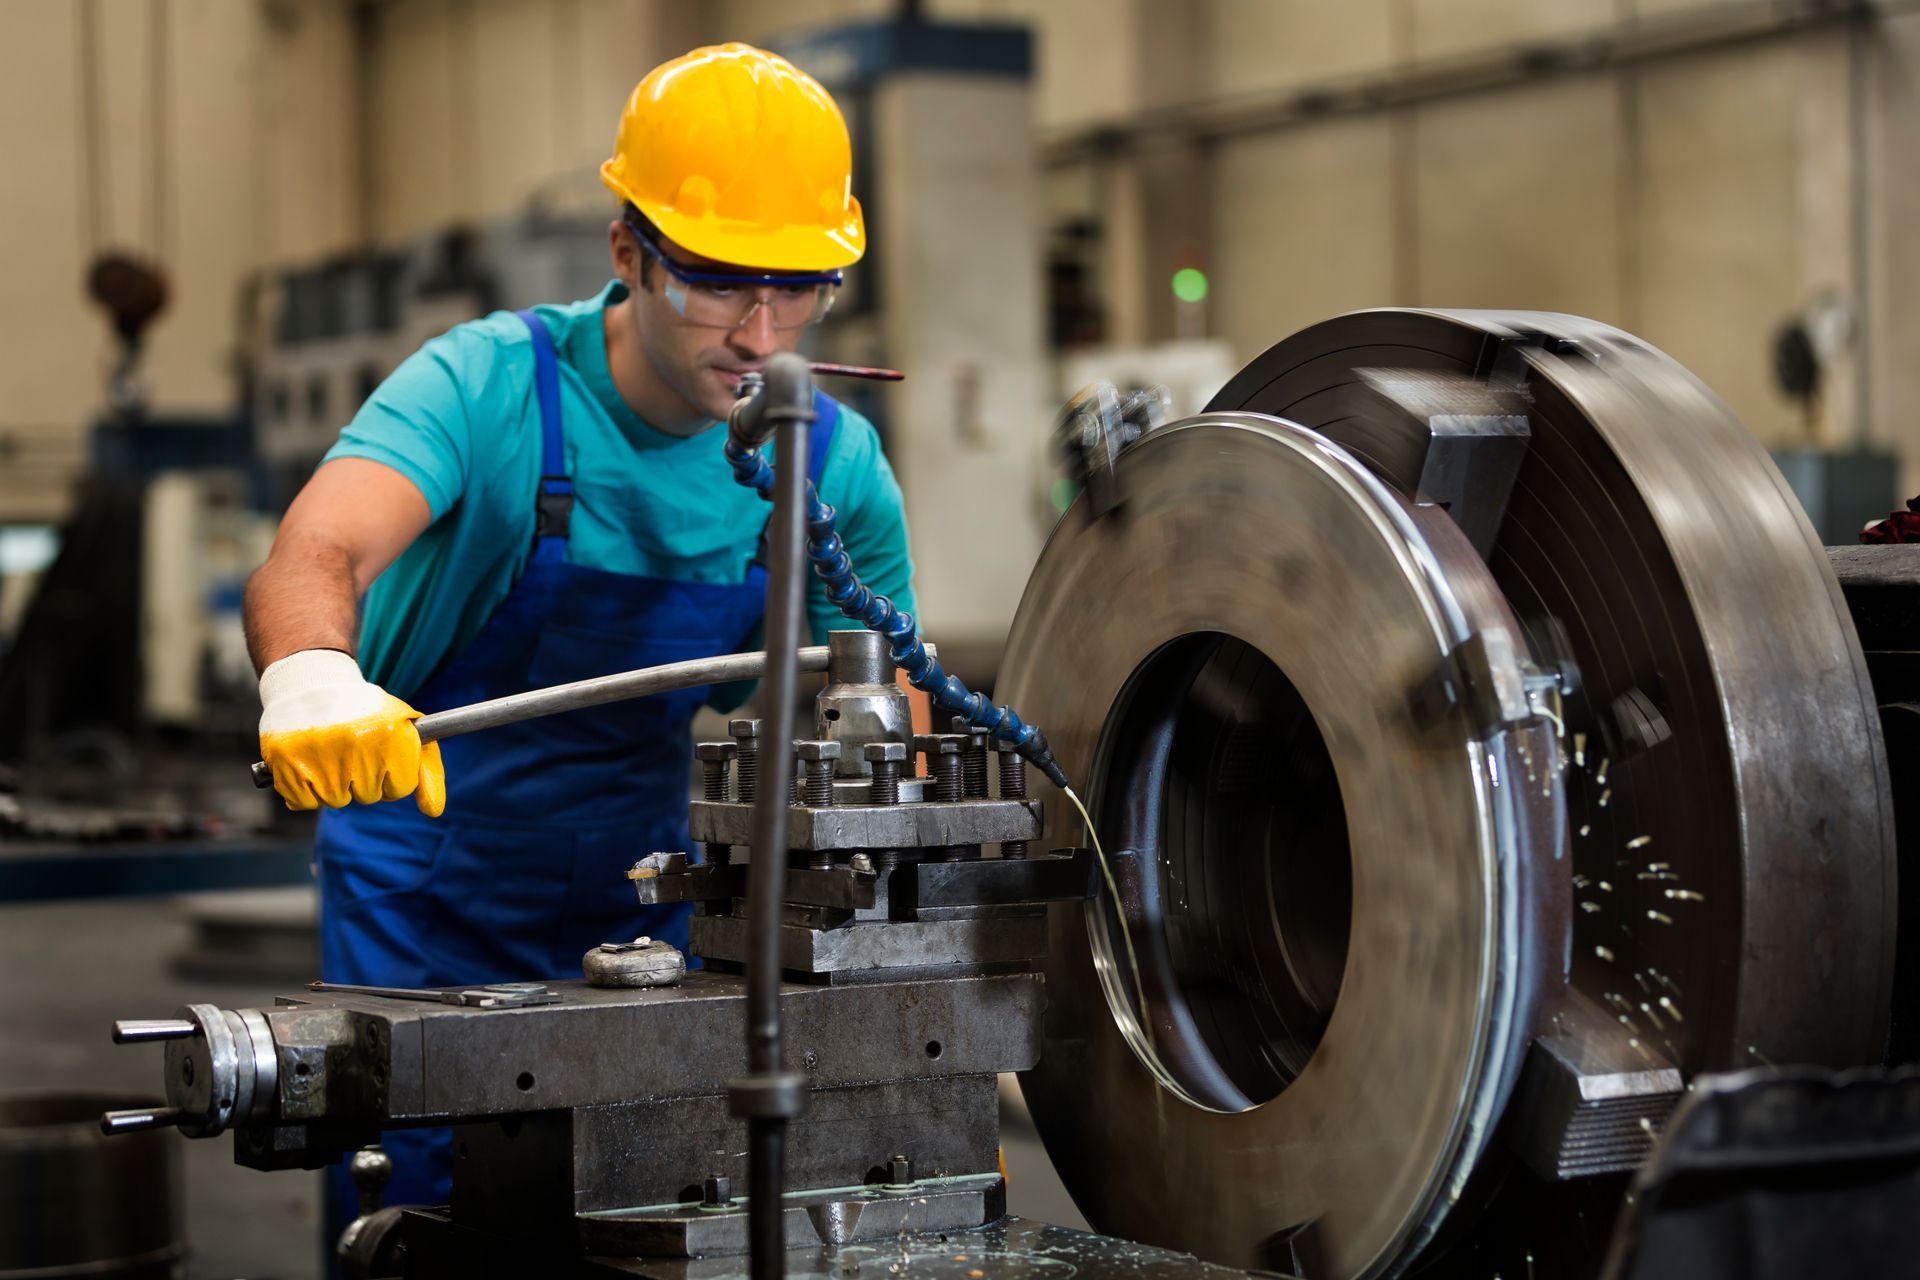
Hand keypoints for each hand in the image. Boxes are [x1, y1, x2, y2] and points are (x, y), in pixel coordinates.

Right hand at [257, 649, 444, 815]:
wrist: (311, 685)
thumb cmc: (366, 714)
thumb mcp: (406, 730)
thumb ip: (426, 772)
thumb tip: (434, 812)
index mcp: (391, 735)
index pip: (399, 788)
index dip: (391, 775)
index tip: (381, 754)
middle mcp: (358, 745)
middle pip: (368, 796)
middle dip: (362, 778)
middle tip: (351, 748)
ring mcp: (321, 755)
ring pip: (336, 800)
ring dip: (334, 783)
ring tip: (329, 751)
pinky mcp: (287, 763)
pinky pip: (304, 802)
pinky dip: (305, 789)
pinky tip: (308, 761)